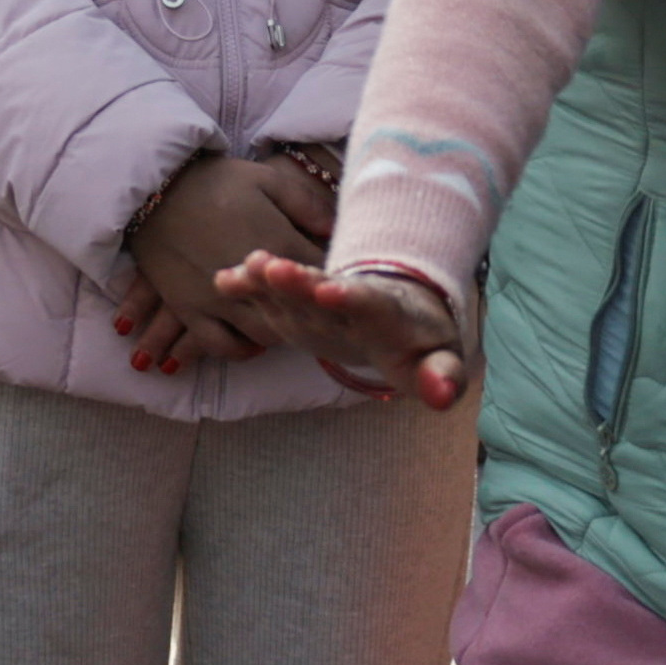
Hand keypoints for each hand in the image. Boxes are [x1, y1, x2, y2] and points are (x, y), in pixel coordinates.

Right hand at [117, 151, 325, 372]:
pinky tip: (248, 341)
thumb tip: (336, 232)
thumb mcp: (266, 179)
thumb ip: (307, 205)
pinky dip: (238, 349)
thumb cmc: (213, 180)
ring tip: (284, 322)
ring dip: (278, 332)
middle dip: (308, 311)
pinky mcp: (189, 308)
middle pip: (296, 313)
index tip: (334, 279)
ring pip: (263, 335)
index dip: (332, 280)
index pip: (321, 275)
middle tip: (312, 307)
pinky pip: (218, 345)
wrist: (150, 187)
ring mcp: (218, 299)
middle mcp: (251, 281)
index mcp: (275, 244)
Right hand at [211, 250, 475, 408]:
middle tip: (272, 268)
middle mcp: (346, 299)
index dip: (351, 298)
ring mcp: (316, 300)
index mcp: (385, 311)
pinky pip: (270, 294)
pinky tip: (223, 279)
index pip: (369, 303)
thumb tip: (442, 397)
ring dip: (267, 280)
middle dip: (298, 282)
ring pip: (290, 288)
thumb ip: (442, 376)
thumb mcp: (439, 360)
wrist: (395, 309)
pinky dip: (249, 286)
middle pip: (320, 289)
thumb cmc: (418, 341)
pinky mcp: (295, 305)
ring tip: (245, 267)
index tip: (332, 291)